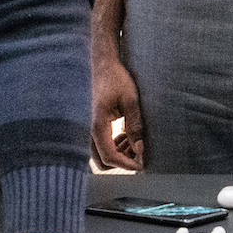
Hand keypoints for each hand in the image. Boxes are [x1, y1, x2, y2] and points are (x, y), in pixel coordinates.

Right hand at [90, 42, 144, 169]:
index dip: (126, 164)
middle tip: (139, 153)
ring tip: (135, 140)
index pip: (109, 156)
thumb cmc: (116, 79)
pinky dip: (116, 146)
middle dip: (122, 161)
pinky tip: (127, 135)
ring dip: (119, 154)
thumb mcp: (131, 101)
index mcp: (98, 124)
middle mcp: (91, 130)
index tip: (141, 166)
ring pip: (102, 154)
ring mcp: (92, 129)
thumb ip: (135, 126)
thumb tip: (140, 149)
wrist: (103, 66)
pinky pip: (103, 145)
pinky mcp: (95, 126)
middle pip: (102, 161)